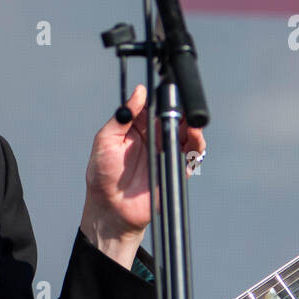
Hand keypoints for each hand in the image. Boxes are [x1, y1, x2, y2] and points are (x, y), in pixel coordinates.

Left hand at [80, 84, 206, 261]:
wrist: (111, 209)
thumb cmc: (102, 176)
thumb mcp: (105, 140)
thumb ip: (122, 116)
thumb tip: (139, 91)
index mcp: (136, 127)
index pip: (154, 105)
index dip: (162, 96)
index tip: (167, 88)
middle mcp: (152, 137)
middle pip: (173, 117)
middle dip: (180, 110)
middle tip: (181, 107)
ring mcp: (165, 152)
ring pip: (186, 133)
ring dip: (192, 125)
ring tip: (191, 122)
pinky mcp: (174, 168)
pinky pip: (191, 154)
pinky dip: (196, 144)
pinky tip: (195, 137)